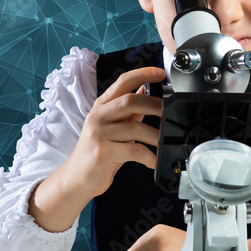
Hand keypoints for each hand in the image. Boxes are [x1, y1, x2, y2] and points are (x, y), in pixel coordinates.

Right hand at [28, 66, 164, 232]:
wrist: (78, 178)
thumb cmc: (99, 152)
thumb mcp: (114, 127)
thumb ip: (129, 111)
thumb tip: (145, 90)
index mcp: (102, 106)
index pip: (123, 81)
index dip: (143, 73)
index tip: (161, 73)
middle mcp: (98, 116)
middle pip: (130, 101)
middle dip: (156, 106)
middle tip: (171, 114)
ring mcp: (98, 133)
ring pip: (135, 127)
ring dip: (156, 136)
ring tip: (166, 142)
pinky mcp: (102, 152)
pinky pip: (133, 150)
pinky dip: (149, 156)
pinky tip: (155, 161)